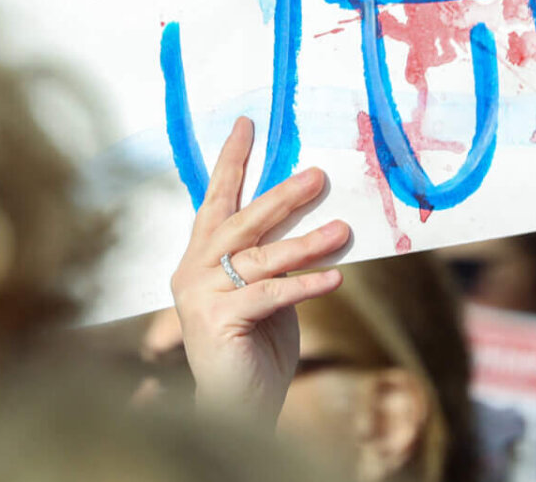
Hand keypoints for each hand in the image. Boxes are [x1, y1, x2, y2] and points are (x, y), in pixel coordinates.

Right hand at [168, 117, 352, 422]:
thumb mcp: (267, 293)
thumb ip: (275, 258)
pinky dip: (304, 284)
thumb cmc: (256, 351)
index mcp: (199, 259)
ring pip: (260, 257)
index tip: (247, 124)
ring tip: (344, 229)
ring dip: (306, 241)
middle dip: (280, 195)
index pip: (216, 200)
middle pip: (240, 221)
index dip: (231, 161)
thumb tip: (320, 216)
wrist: (237, 411)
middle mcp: (191, 271)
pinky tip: (335, 277)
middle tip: (318, 175)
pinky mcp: (216, 321)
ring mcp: (199, 296)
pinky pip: (269, 294)